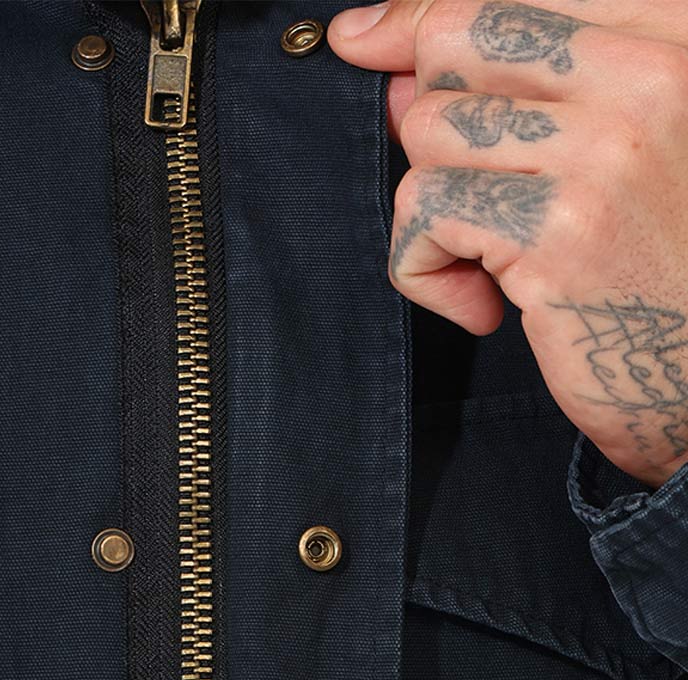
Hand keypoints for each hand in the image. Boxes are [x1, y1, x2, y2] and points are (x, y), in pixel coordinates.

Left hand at [327, 1, 687, 487]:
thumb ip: (527, 95)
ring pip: (428, 130)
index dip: (424, 17)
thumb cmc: (667, 273)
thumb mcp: (621, 153)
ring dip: (433, 209)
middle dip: (430, 117)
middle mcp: (654, 76)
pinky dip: (424, 269)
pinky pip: (424, 211)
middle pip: (458, 38)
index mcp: (676, 37)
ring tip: (489, 262)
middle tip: (464, 192)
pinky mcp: (558, 231)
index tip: (366, 36)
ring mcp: (608, 151)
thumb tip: (400, 67)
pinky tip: (481, 308)